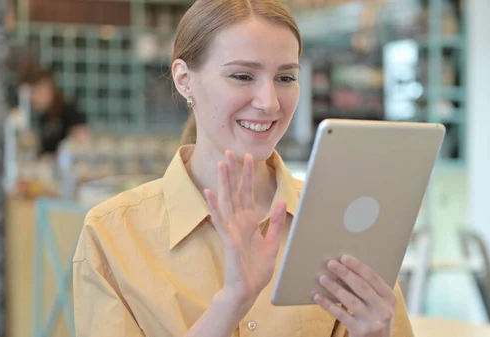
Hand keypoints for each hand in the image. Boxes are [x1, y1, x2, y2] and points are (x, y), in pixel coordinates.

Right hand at [204, 150, 286, 312]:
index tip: (248, 157)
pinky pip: (219, 220)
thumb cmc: (257, 270)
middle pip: (235, 192)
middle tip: (230, 151)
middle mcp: (238, 222)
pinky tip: (208, 192)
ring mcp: (231, 230)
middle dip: (233, 172)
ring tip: (220, 164)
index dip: (248, 175)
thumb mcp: (272, 243)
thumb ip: (275, 223)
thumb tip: (280, 201)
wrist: (248, 291)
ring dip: (223, 182)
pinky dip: (213, 206)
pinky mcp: (228, 240)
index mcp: (249, 221)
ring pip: (226, 201)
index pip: (247, 193)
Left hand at [313, 254, 396, 336]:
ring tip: (322, 278)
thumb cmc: (375, 319)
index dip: (358, 266)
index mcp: (389, 298)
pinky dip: (328, 305)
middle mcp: (384, 309)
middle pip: (361, 286)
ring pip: (350, 300)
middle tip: (330, 263)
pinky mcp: (361, 331)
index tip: (344, 257)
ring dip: (334, 287)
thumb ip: (370, 290)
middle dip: (345, 273)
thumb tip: (344, 269)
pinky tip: (318, 297)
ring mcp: (373, 321)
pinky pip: (341, 314)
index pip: (373, 277)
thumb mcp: (379, 305)